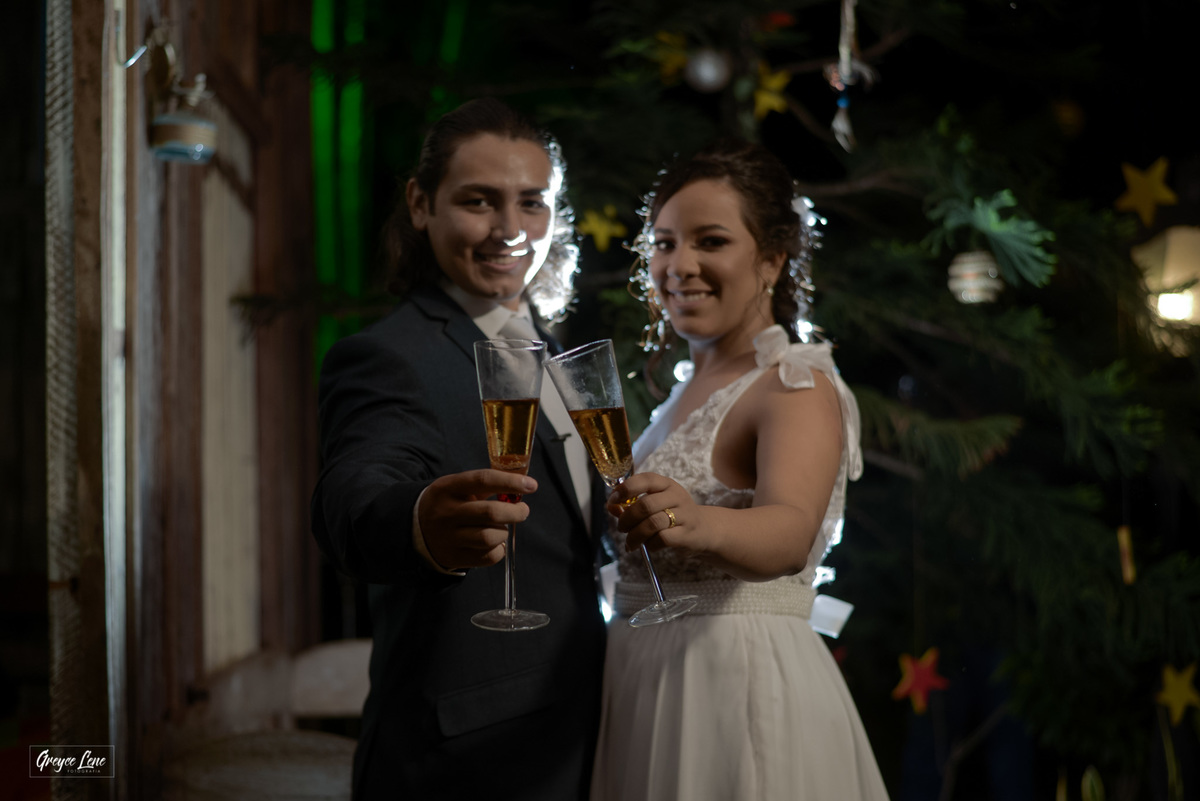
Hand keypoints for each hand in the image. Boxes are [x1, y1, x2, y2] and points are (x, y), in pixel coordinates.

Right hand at [418, 470, 536, 569]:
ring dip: (504, 532)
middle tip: (523, 510)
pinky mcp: (454, 557)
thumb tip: (522, 485)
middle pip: (490, 513)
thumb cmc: (448, 503)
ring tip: (502, 527)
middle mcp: (446, 513)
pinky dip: (499, 549)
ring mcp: (449, 537)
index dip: (510, 482)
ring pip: (490, 537)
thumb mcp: (457, 486)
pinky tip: (494, 542)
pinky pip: (488, 557)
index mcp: (447, 488)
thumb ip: (486, 485)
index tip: (531, 485)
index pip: (483, 480)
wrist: (416, 529)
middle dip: (516, 512)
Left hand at [607, 472, 703, 554]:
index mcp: (666, 484)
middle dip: (627, 518)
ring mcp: (684, 515)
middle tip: (622, 528)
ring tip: (630, 542)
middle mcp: (676, 496)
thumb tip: (611, 506)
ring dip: (635, 535)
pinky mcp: (687, 534)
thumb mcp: (657, 504)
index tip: (613, 501)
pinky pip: (662, 539)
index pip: (645, 479)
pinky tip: (649, 546)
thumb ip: (633, 504)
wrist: (705, 530)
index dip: (625, 489)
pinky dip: (650, 544)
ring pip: (652, 524)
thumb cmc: (674, 515)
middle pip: (645, 505)